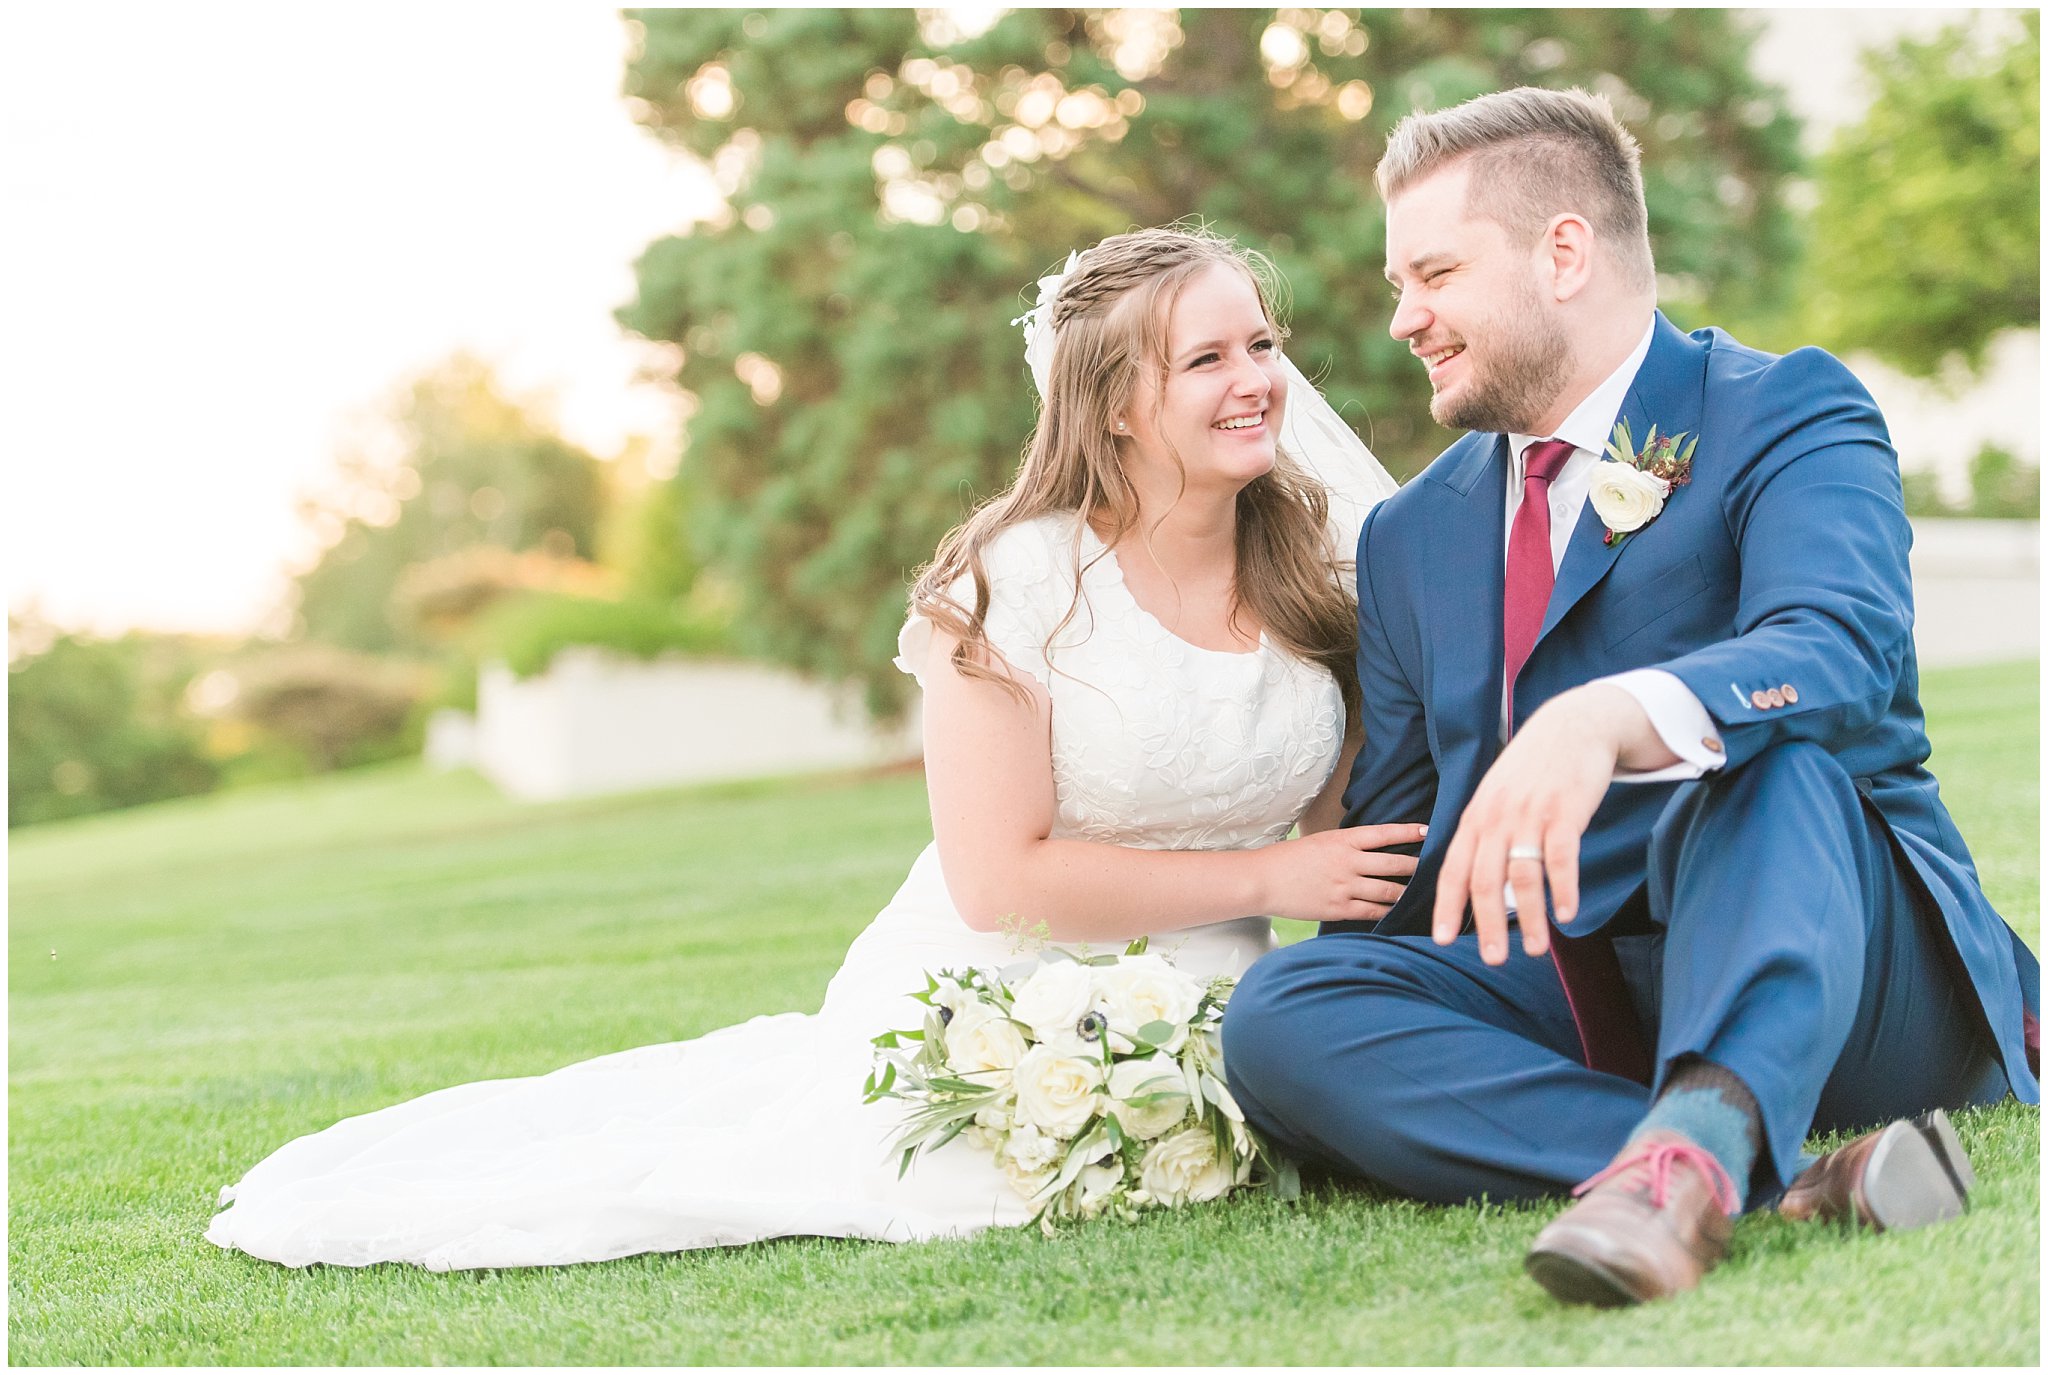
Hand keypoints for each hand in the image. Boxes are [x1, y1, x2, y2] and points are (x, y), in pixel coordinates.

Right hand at [1258, 823, 1425, 922]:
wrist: (1263, 880)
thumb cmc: (1289, 859)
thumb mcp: (1320, 841)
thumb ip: (1347, 845)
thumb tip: (1375, 848)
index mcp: (1342, 840)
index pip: (1384, 833)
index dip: (1409, 832)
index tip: (1428, 831)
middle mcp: (1347, 862)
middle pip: (1395, 864)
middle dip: (1417, 866)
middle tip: (1434, 867)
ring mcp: (1344, 887)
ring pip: (1389, 890)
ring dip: (1408, 892)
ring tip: (1422, 892)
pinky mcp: (1339, 909)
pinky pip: (1374, 912)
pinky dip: (1390, 912)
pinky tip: (1400, 912)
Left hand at [1432, 685, 1644, 964]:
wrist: (1572, 724)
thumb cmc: (1533, 769)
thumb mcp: (1497, 797)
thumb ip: (1487, 836)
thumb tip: (1484, 887)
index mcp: (1475, 817)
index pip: (1452, 869)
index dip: (1446, 906)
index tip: (1442, 940)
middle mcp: (1496, 818)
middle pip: (1484, 880)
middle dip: (1487, 925)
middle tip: (1493, 960)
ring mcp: (1530, 814)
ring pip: (1523, 876)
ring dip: (1530, 917)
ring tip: (1537, 950)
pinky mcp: (1565, 811)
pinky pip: (1561, 857)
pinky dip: (1563, 889)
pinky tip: (1567, 915)